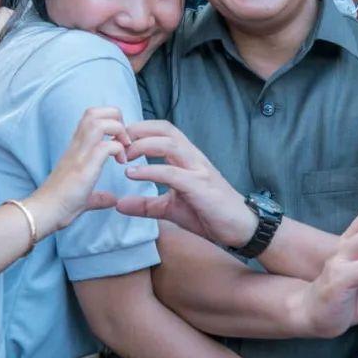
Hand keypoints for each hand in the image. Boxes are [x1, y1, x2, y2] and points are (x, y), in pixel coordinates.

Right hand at [25, 107, 129, 238]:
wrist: (42, 213)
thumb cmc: (58, 205)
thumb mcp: (84, 197)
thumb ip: (98, 196)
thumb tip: (112, 199)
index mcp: (76, 148)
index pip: (91, 117)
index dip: (110, 120)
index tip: (120, 140)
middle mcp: (76, 146)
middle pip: (95, 112)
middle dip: (115, 117)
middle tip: (124, 138)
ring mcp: (79, 154)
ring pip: (99, 121)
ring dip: (117, 129)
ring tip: (124, 147)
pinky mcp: (84, 167)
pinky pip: (105, 145)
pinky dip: (118, 149)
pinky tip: (121, 162)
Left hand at [116, 120, 255, 247]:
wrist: (241, 228)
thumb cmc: (210, 214)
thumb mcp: (171, 209)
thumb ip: (146, 205)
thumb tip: (119, 205)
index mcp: (187, 158)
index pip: (162, 131)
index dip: (139, 130)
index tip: (118, 141)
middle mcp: (193, 158)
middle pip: (165, 129)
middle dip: (138, 130)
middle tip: (116, 142)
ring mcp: (198, 170)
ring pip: (169, 143)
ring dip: (143, 145)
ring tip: (124, 157)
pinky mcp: (200, 186)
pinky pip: (172, 172)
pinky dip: (150, 170)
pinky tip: (132, 174)